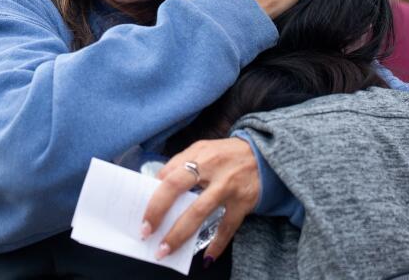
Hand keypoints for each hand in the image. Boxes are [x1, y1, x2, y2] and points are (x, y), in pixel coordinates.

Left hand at [142, 138, 258, 263]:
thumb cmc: (227, 154)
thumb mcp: (204, 149)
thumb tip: (158, 186)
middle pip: (175, 187)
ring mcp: (227, 186)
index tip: (142, 211)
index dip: (152, 194)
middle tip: (145, 231)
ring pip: (199, 212)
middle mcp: (210, 167)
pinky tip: (206, 258)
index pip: (167, 173)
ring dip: (179, 233)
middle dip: (157, 211)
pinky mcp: (243, 202)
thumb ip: (183, 164)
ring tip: (165, 249)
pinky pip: (227, 227)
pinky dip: (217, 245)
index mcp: (197, 153)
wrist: (266, 154)